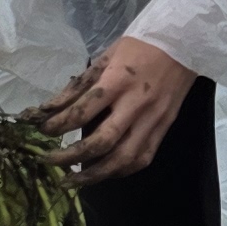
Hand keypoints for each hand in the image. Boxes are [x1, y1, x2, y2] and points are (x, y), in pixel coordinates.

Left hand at [40, 35, 193, 182]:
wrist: (184, 43)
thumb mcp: (105, 57)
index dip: (58, 125)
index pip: (83, 111)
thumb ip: (78, 86)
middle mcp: (136, 104)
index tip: (42, 131)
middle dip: (72, 157)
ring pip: (123, 158)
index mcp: (118, 81)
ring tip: (73, 181)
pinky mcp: (164, 128)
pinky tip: (104, 173)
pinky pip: (142, 158)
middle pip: (102, 142)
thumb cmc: (140, 47)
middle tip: (50, 162)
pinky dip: (121, 171)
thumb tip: (47, 110)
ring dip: (96, 174)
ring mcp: (153, 119)